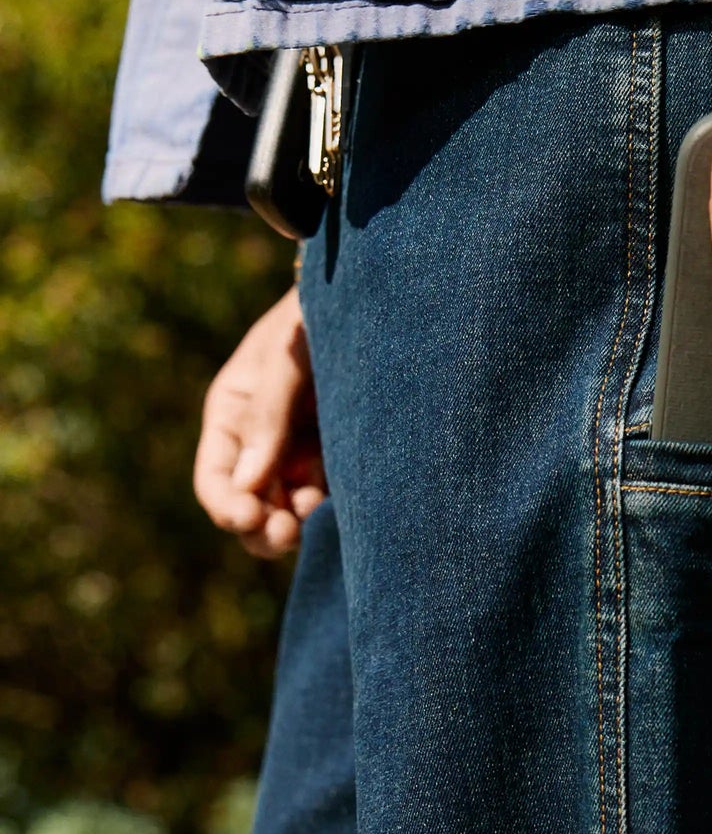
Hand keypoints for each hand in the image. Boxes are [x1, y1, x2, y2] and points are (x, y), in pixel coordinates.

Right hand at [194, 284, 325, 557]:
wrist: (372, 299)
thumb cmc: (314, 317)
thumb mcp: (285, 357)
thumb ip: (268, 415)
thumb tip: (250, 486)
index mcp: (233, 416)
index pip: (216, 479)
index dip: (227, 506)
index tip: (249, 517)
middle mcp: (262, 443)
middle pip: (250, 506)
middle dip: (261, 528)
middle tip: (285, 533)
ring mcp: (302, 453)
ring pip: (288, 511)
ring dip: (295, 525)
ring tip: (313, 516)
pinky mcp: (340, 458)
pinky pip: (327, 499)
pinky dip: (328, 513)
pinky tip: (342, 509)